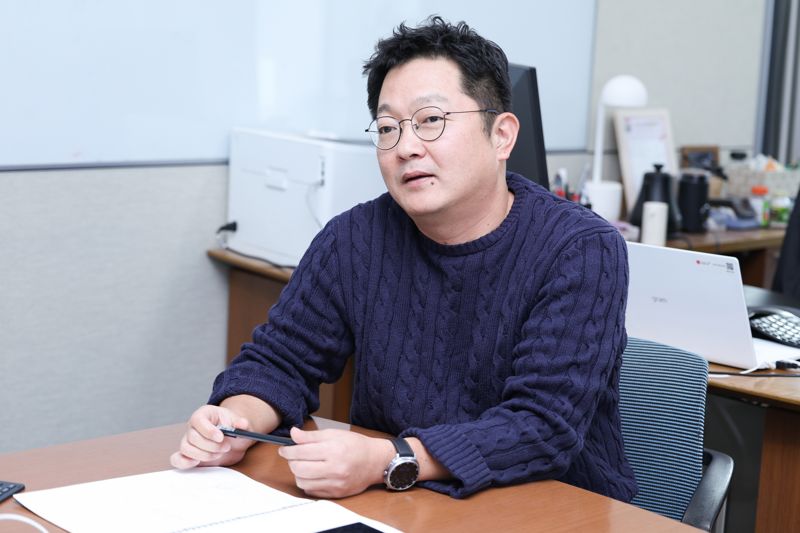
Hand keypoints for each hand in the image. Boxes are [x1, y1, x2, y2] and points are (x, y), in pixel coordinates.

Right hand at [170, 405, 254, 468]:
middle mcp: (193, 427)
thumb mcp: (239, 422)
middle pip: (193, 437)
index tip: (221, 437)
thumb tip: (242, 423)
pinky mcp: (188, 455)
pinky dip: (184, 462)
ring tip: (218, 454)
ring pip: (186, 448)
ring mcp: (188, 441)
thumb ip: (241, 422)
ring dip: (203, 455)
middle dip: (211, 445)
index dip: (208, 430)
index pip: (198, 420)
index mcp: (204, 414)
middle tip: (226, 447)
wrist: (232, 438)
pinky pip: (177, 459)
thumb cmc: (232, 427)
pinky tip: (196, 463)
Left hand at [278, 427, 394, 497]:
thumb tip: (293, 433)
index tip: (284, 448)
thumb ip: (311, 436)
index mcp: (333, 450)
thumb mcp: (334, 434)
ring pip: (302, 482)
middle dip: (291, 461)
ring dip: (298, 473)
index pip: (300, 452)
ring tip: (304, 465)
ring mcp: (335, 483)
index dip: (288, 450)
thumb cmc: (355, 445)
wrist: (375, 461)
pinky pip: (311, 491)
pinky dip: (308, 483)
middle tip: (293, 456)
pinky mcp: (336, 493)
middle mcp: (334, 468)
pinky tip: (313, 474)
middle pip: (298, 468)